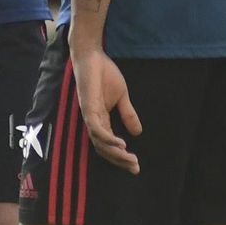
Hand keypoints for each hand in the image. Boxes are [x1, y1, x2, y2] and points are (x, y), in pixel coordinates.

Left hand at [71, 42, 141, 173]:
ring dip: (115, 153)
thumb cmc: (104, 74)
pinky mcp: (88, 108)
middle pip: (104, 149)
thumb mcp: (121, 97)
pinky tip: (121, 143)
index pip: (109, 145)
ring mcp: (89, 116)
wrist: (93, 57)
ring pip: (100, 143)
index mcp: (101, 121)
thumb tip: (138, 133)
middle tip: (134, 167)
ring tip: (130, 158)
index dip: (121, 157)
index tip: (135, 166)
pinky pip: (97, 129)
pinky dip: (108, 138)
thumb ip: (127, 114)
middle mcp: (93, 122)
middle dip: (119, 160)